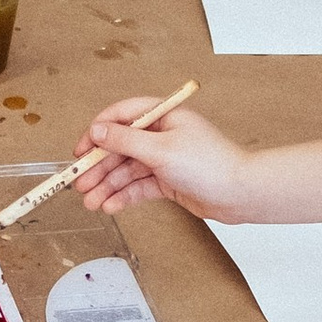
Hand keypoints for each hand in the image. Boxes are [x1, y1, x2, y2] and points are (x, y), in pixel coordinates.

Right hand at [75, 98, 259, 220]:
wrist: (241, 194)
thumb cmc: (211, 165)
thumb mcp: (161, 149)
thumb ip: (126, 140)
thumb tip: (97, 130)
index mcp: (163, 116)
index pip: (121, 116)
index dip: (97, 132)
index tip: (80, 150)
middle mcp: (162, 135)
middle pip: (120, 147)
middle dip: (99, 166)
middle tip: (80, 183)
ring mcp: (165, 159)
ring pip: (128, 170)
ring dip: (108, 186)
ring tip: (91, 202)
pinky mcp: (169, 181)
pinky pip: (139, 187)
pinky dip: (124, 196)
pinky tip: (109, 205)